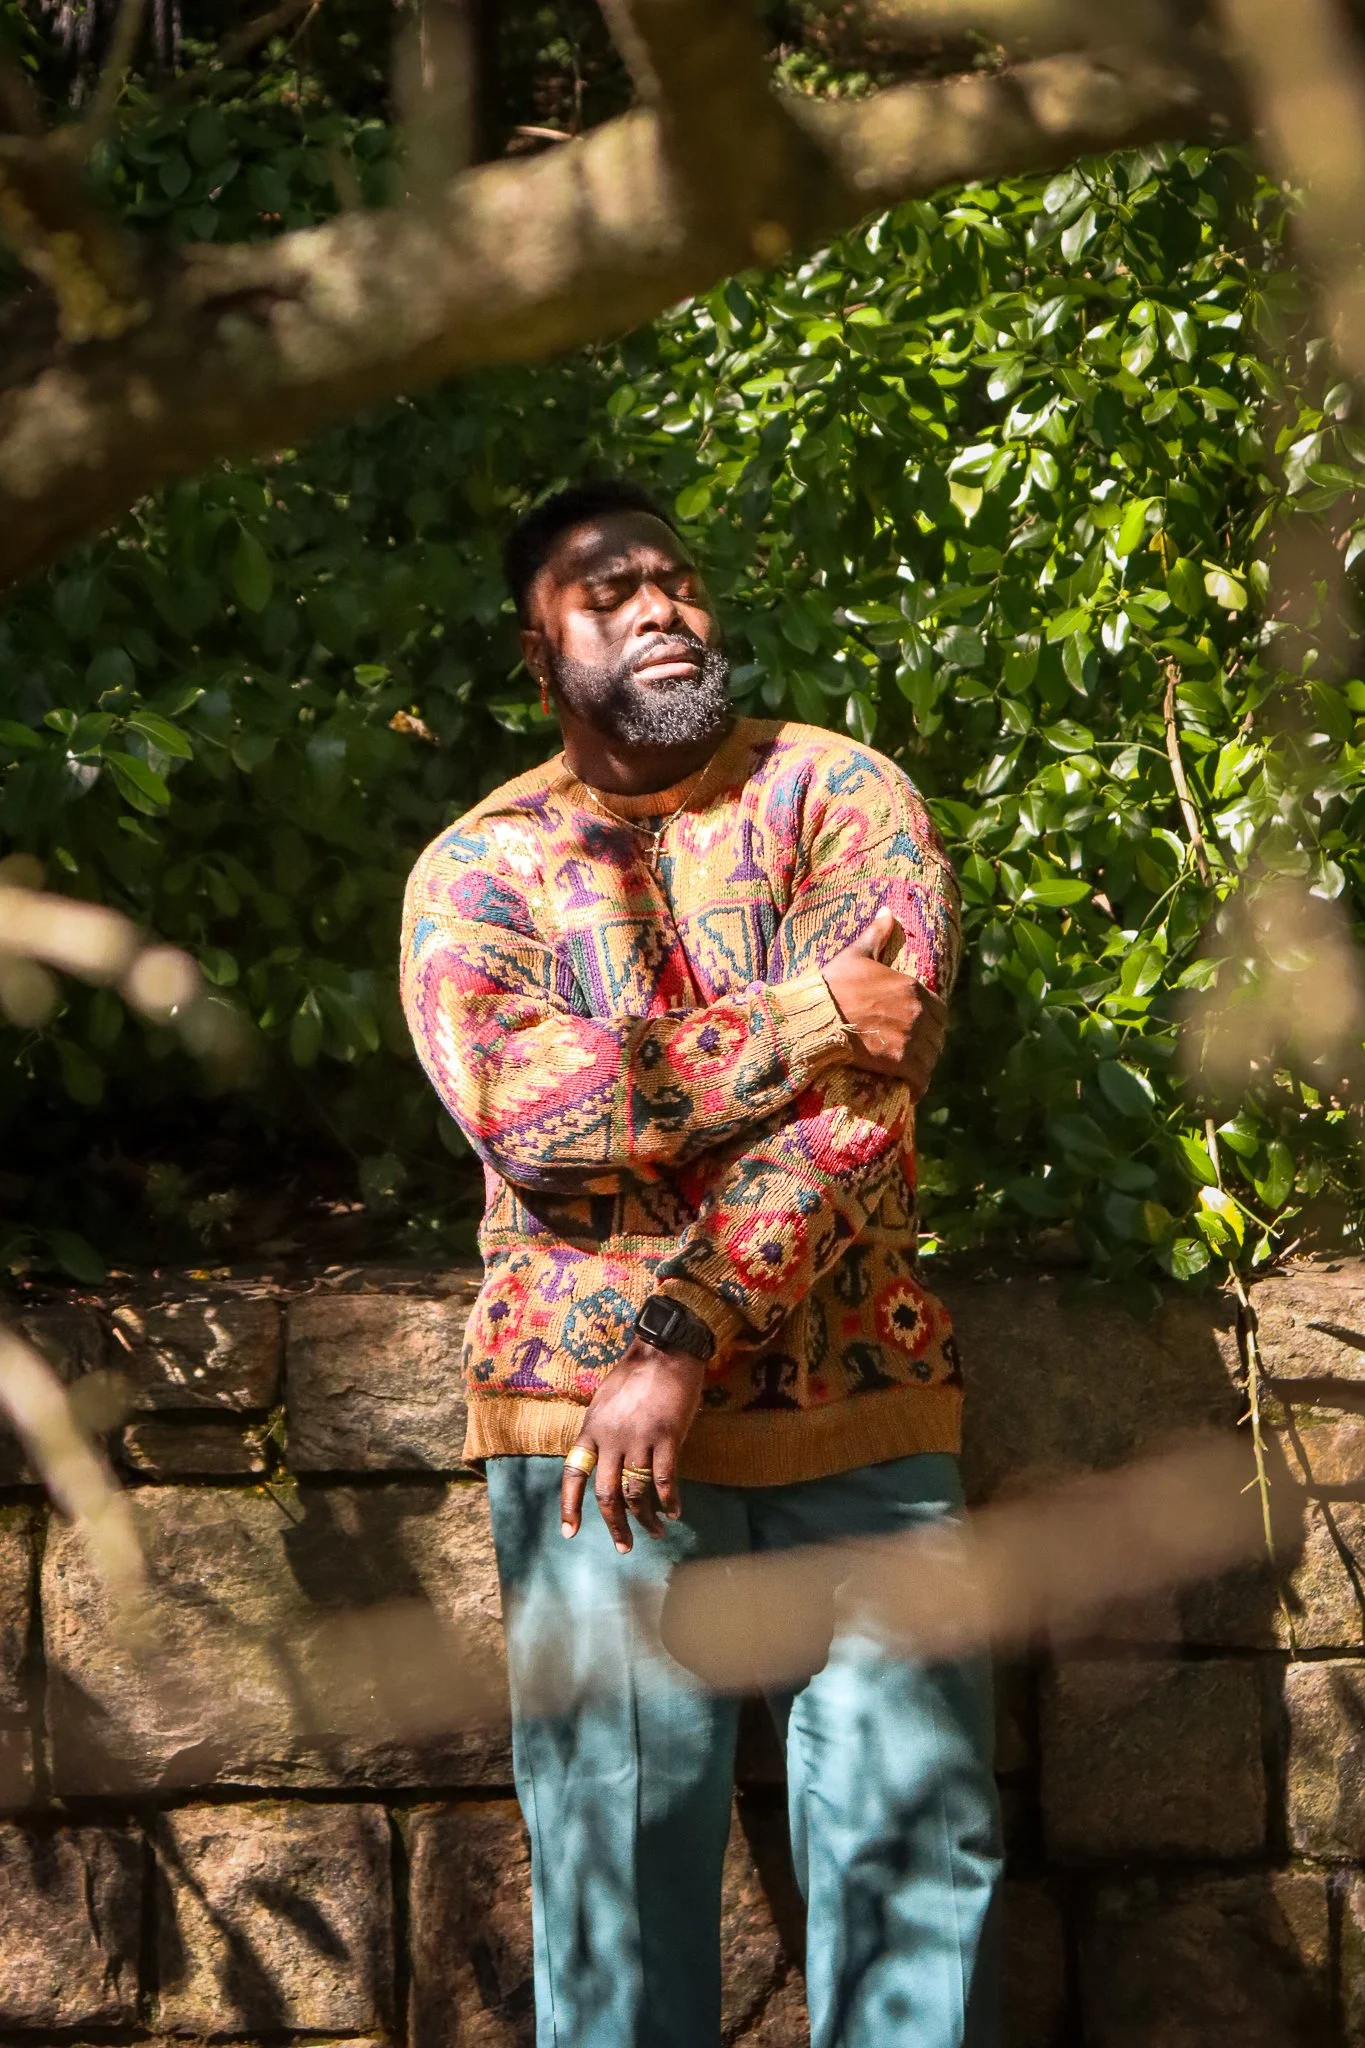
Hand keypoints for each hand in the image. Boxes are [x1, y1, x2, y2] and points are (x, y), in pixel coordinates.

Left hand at [561, 1339, 704, 1551]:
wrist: (664, 1351)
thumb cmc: (635, 1374)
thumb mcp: (605, 1402)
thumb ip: (603, 1433)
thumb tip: (606, 1461)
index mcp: (591, 1430)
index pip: (573, 1475)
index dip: (570, 1506)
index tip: (569, 1533)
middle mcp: (611, 1438)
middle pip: (606, 1494)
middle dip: (615, 1525)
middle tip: (624, 1546)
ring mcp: (639, 1439)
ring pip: (637, 1492)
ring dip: (645, 1518)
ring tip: (655, 1531)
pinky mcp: (667, 1436)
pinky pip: (665, 1479)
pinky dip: (670, 1501)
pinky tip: (675, 1512)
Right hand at [822, 908, 946, 1099]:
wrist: (816, 1017)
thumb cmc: (833, 985)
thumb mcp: (856, 955)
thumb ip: (877, 934)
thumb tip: (888, 910)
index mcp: (912, 987)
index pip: (939, 1008)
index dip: (930, 1019)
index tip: (917, 1026)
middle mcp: (918, 1013)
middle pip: (938, 1034)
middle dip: (929, 1042)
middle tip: (913, 1050)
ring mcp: (912, 1039)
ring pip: (932, 1056)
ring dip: (924, 1064)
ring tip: (911, 1070)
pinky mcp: (901, 1063)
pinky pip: (921, 1079)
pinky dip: (919, 1086)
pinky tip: (912, 1090)